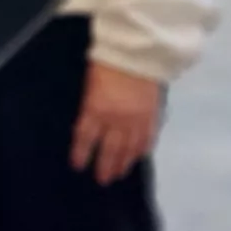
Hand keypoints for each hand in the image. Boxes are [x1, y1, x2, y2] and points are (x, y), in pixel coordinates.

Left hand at [69, 64, 164, 183]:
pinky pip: (147, 139)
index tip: (78, 166)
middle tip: (102, 179)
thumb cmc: (108, 62)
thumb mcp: (90, 84)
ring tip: (120, 173)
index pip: (85, 138)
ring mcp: (136, 120)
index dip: (81, 154)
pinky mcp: (152, 116)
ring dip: (124, 163)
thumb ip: (91, 106)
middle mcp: (116, 119)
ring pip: (129, 149)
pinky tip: (138, 157)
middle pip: (109, 150)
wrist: (139, 50)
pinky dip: (142, 150)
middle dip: (105, 166)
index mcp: (96, 109)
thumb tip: (90, 122)